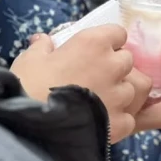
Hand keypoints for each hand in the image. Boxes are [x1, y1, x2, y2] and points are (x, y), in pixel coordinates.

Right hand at [11, 27, 142, 142]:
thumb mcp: (29, 60)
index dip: (108, 42)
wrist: (30, 127)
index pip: (118, 33)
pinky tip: (103, 123)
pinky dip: (119, 120)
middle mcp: (113, 65)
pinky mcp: (121, 122)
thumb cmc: (27, 86)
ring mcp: (120, 95)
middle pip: (127, 60)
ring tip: (102, 102)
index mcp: (93, 43)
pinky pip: (130, 117)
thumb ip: (41, 47)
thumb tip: (42, 39)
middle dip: (116, 67)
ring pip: (133, 89)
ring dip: (120, 93)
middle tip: (96, 78)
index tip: (97, 52)